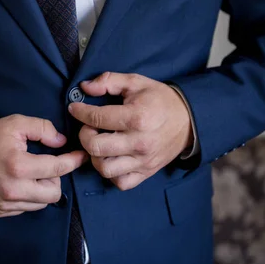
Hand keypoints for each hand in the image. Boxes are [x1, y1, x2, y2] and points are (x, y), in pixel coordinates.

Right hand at [0, 115, 88, 217]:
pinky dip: (28, 197)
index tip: (81, 156)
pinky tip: (19, 183)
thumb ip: (42, 128)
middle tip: (46, 166)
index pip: (58, 168)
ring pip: (41, 203)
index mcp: (19, 166)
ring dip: (42, 189)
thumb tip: (61, 142)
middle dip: (55, 178)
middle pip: (54, 193)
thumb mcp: (15, 124)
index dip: (73, 161)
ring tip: (31, 174)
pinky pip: (26, 208)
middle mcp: (13, 189)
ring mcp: (6, 204)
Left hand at [68, 72, 193, 190]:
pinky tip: (111, 158)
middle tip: (89, 127)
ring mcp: (143, 160)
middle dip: (84, 135)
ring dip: (95, 156)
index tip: (75, 108)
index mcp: (137, 117)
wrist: (188, 120)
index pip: (97, 118)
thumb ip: (108, 81)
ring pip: (105, 169)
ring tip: (99, 144)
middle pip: (96, 147)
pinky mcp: (146, 172)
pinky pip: (121, 182)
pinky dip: (111, 173)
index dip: (80, 112)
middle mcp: (139, 142)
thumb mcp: (136, 82)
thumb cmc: (159, 100)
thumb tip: (84, 88)